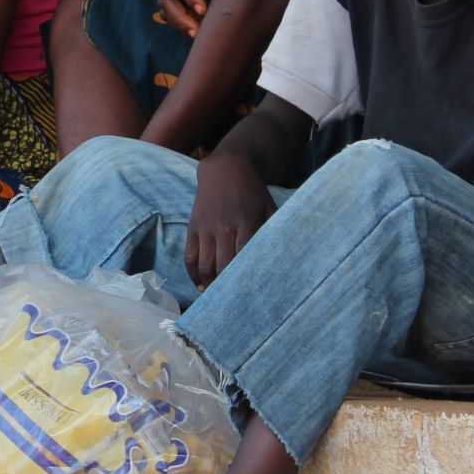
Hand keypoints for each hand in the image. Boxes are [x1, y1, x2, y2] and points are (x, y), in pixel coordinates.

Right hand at [184, 148, 275, 288]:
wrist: (225, 169)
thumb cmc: (252, 191)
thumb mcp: (269, 207)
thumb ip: (273, 231)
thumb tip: (283, 258)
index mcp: (247, 224)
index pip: (244, 258)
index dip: (246, 279)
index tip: (252, 296)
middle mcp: (225, 228)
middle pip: (223, 266)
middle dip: (227, 287)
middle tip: (234, 304)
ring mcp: (206, 228)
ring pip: (205, 265)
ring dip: (210, 285)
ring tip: (217, 298)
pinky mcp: (193, 227)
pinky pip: (190, 256)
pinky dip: (193, 274)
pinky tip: (201, 286)